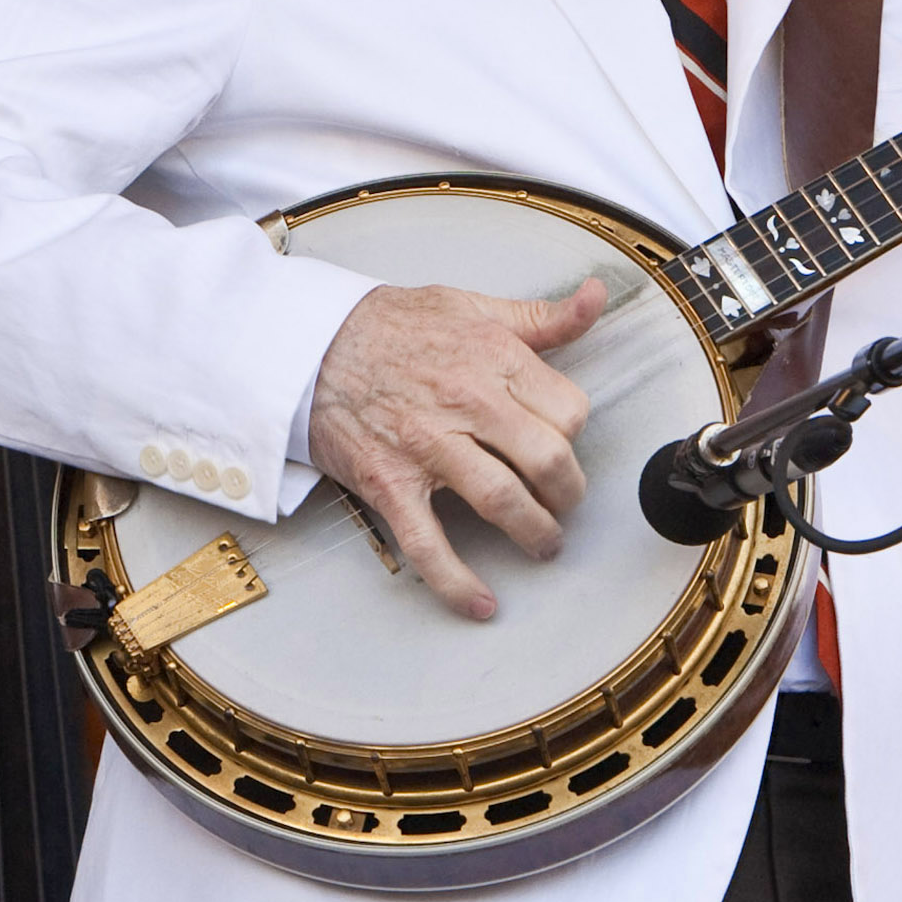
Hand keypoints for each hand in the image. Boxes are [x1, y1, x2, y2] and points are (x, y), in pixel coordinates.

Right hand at [307, 278, 606, 620]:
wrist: (307, 343)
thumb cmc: (387, 325)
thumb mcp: (470, 304)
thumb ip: (540, 315)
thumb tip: (594, 298)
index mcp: (493, 357)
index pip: (569, 411)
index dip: (573, 432)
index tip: (562, 441)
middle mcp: (467, 402)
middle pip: (548, 461)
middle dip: (567, 492)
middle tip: (564, 501)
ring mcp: (427, 447)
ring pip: (504, 503)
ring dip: (536, 533)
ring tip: (544, 543)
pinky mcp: (390, 484)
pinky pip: (430, 544)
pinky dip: (458, 583)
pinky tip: (482, 603)